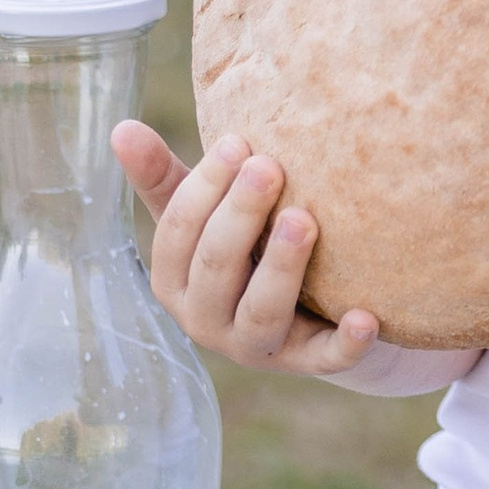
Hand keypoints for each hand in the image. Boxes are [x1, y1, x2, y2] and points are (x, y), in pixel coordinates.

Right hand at [113, 122, 382, 375]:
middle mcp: (205, 321)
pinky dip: (346, 344)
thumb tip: (121, 127)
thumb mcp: (202, 214)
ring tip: (304, 220)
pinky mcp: (307, 362)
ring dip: (282, 267)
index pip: (178, 234)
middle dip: (240, 216)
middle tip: (269, 167)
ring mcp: (255, 347)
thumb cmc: (239, 247)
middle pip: (217, 268)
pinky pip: (325, 359)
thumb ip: (163, 176)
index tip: (237, 142)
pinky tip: (367, 319)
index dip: (205, 188)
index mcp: (173, 281)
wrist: (297, 306)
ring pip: (262, 312)